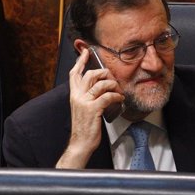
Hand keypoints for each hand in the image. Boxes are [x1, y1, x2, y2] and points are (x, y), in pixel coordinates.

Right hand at [56, 48, 123, 167]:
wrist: (81, 142)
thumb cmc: (85, 127)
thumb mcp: (83, 108)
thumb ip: (87, 97)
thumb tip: (100, 89)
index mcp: (74, 95)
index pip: (74, 74)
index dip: (80, 61)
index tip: (86, 51)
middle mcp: (77, 96)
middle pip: (91, 74)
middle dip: (105, 73)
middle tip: (113, 79)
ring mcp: (84, 102)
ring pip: (101, 84)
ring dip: (113, 85)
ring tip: (119, 91)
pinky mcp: (93, 109)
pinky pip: (108, 96)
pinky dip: (116, 96)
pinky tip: (120, 99)